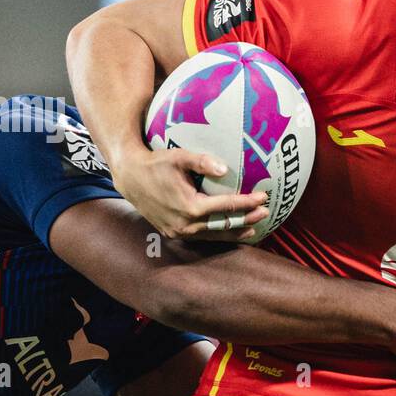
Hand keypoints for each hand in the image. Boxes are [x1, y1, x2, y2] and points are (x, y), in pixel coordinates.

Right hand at [112, 144, 268, 240]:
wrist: (130, 178)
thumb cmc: (156, 164)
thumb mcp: (179, 157)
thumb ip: (202, 162)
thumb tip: (225, 169)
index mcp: (190, 206)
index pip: (226, 206)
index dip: (247, 202)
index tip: (264, 197)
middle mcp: (185, 224)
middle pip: (224, 225)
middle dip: (246, 219)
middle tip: (265, 213)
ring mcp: (179, 232)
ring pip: (214, 236)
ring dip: (235, 232)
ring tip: (254, 228)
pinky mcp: (174, 234)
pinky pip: (201, 237)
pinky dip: (218, 235)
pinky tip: (230, 233)